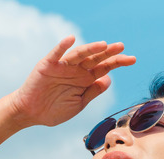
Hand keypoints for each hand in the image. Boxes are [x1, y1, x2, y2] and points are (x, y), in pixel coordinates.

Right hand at [10, 36, 135, 126]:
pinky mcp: (47, 65)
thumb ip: (93, 91)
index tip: (132, 59)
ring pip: (79, 54)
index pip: (104, 67)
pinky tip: (71, 39)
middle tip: (121, 47)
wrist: (31, 114)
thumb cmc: (54, 110)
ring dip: (90, 48)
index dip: (118, 62)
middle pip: (95, 58)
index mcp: (85, 79)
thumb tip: (108, 79)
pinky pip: (56, 54)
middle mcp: (76, 70)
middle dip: (108, 53)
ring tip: (103, 45)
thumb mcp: (79, 103)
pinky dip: (62, 46)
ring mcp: (62, 66)